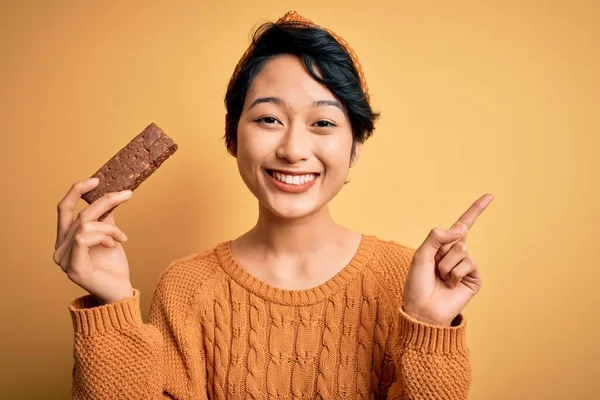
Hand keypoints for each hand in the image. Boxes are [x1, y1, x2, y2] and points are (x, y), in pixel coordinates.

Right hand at [53, 177, 133, 304]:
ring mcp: (64, 260)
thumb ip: (105, 218)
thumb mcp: (110, 236)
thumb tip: (112, 195)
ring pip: (85, 225)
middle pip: (80, 214)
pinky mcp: (73, 268)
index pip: (63, 209)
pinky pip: (84, 239)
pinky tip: (115, 244)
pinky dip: (103, 237)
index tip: (97, 180)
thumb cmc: (114, 267)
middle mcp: (60, 249)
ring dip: (109, 227)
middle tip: (127, 195)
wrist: (120, 292)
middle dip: (105, 201)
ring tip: (122, 237)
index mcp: (66, 239)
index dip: (77, 191)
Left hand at [402, 193, 493, 325]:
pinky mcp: (474, 279)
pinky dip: (455, 273)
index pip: (463, 225)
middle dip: (442, 251)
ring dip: (446, 265)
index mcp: (444, 246)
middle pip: (458, 237)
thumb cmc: (418, 284)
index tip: (489, 196)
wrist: (422, 310)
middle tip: (435, 269)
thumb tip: (460, 230)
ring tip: (442, 278)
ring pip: (462, 250)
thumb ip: (436, 237)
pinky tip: (451, 285)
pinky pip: (468, 264)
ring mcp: (467, 266)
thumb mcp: (420, 255)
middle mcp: (458, 254)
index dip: (476, 210)